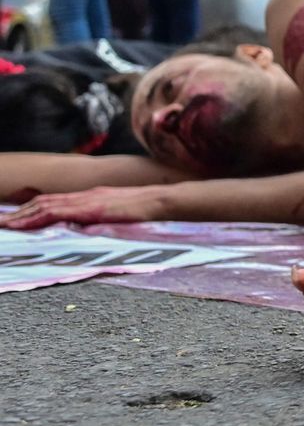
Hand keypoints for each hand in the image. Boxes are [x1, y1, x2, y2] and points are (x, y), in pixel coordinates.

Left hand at [0, 185, 169, 228]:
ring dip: (22, 216)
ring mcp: (87, 199)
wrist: (165, 201)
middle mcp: (85, 195)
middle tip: (1, 223)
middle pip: (44, 201)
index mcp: (92, 197)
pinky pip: (58, 211)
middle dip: (20, 213)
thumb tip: (86, 230)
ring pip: (46, 205)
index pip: (55, 201)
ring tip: (4, 225)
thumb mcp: (119, 213)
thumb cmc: (148, 210)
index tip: (14, 220)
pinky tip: (25, 224)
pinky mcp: (91, 207)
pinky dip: (37, 217)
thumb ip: (102, 219)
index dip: (32, 210)